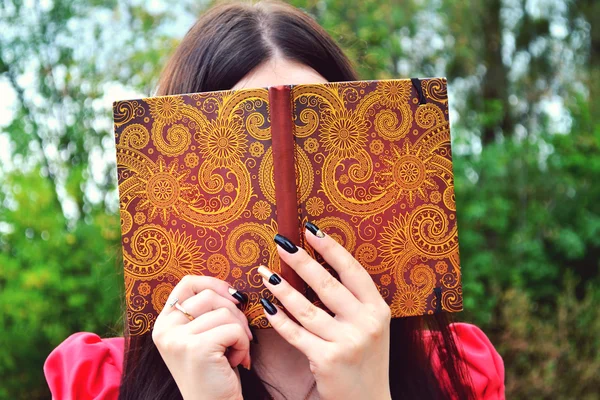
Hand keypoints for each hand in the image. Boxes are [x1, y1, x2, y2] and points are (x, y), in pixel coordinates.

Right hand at [152, 276, 251, 399]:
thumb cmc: (214, 371)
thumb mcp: (201, 336)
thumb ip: (204, 312)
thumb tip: (233, 290)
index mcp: (163, 323)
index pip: (187, 283)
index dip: (214, 284)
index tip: (233, 296)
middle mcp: (164, 329)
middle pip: (210, 296)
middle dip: (235, 313)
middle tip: (239, 336)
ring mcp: (177, 339)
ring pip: (225, 312)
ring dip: (240, 332)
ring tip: (233, 353)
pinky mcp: (196, 348)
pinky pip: (233, 329)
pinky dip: (243, 344)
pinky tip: (236, 361)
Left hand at [258, 223, 391, 399]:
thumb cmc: (365, 357)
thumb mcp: (371, 325)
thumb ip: (353, 300)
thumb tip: (319, 265)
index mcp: (378, 309)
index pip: (352, 270)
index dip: (330, 247)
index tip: (310, 230)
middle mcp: (366, 323)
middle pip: (327, 284)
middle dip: (300, 260)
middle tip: (281, 243)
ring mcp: (347, 342)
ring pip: (306, 308)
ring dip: (282, 288)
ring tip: (264, 273)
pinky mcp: (326, 360)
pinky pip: (295, 333)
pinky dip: (278, 319)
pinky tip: (266, 305)